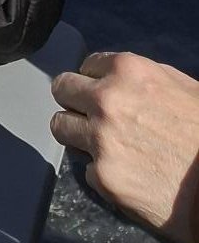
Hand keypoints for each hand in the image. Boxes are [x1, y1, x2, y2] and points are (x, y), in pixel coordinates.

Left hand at [50, 51, 198, 242]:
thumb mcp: (182, 88)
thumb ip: (142, 79)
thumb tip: (117, 80)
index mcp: (128, 71)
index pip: (86, 65)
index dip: (95, 81)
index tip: (102, 92)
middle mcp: (106, 101)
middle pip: (62, 90)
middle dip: (75, 101)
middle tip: (90, 115)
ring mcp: (100, 140)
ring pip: (61, 127)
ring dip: (78, 134)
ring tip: (104, 145)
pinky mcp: (102, 177)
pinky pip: (86, 168)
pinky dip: (101, 171)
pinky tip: (127, 174)